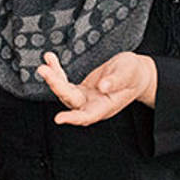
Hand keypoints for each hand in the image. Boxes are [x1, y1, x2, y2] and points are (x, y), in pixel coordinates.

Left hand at [37, 51, 155, 125]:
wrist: (136, 73)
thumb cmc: (134, 75)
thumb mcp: (128, 74)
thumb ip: (116, 81)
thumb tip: (103, 87)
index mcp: (105, 106)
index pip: (87, 116)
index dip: (73, 119)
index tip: (59, 118)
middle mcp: (92, 105)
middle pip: (70, 100)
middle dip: (56, 86)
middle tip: (44, 70)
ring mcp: (85, 98)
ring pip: (64, 92)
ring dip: (53, 78)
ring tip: (44, 64)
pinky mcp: (81, 90)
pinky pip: (64, 83)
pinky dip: (56, 72)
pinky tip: (50, 60)